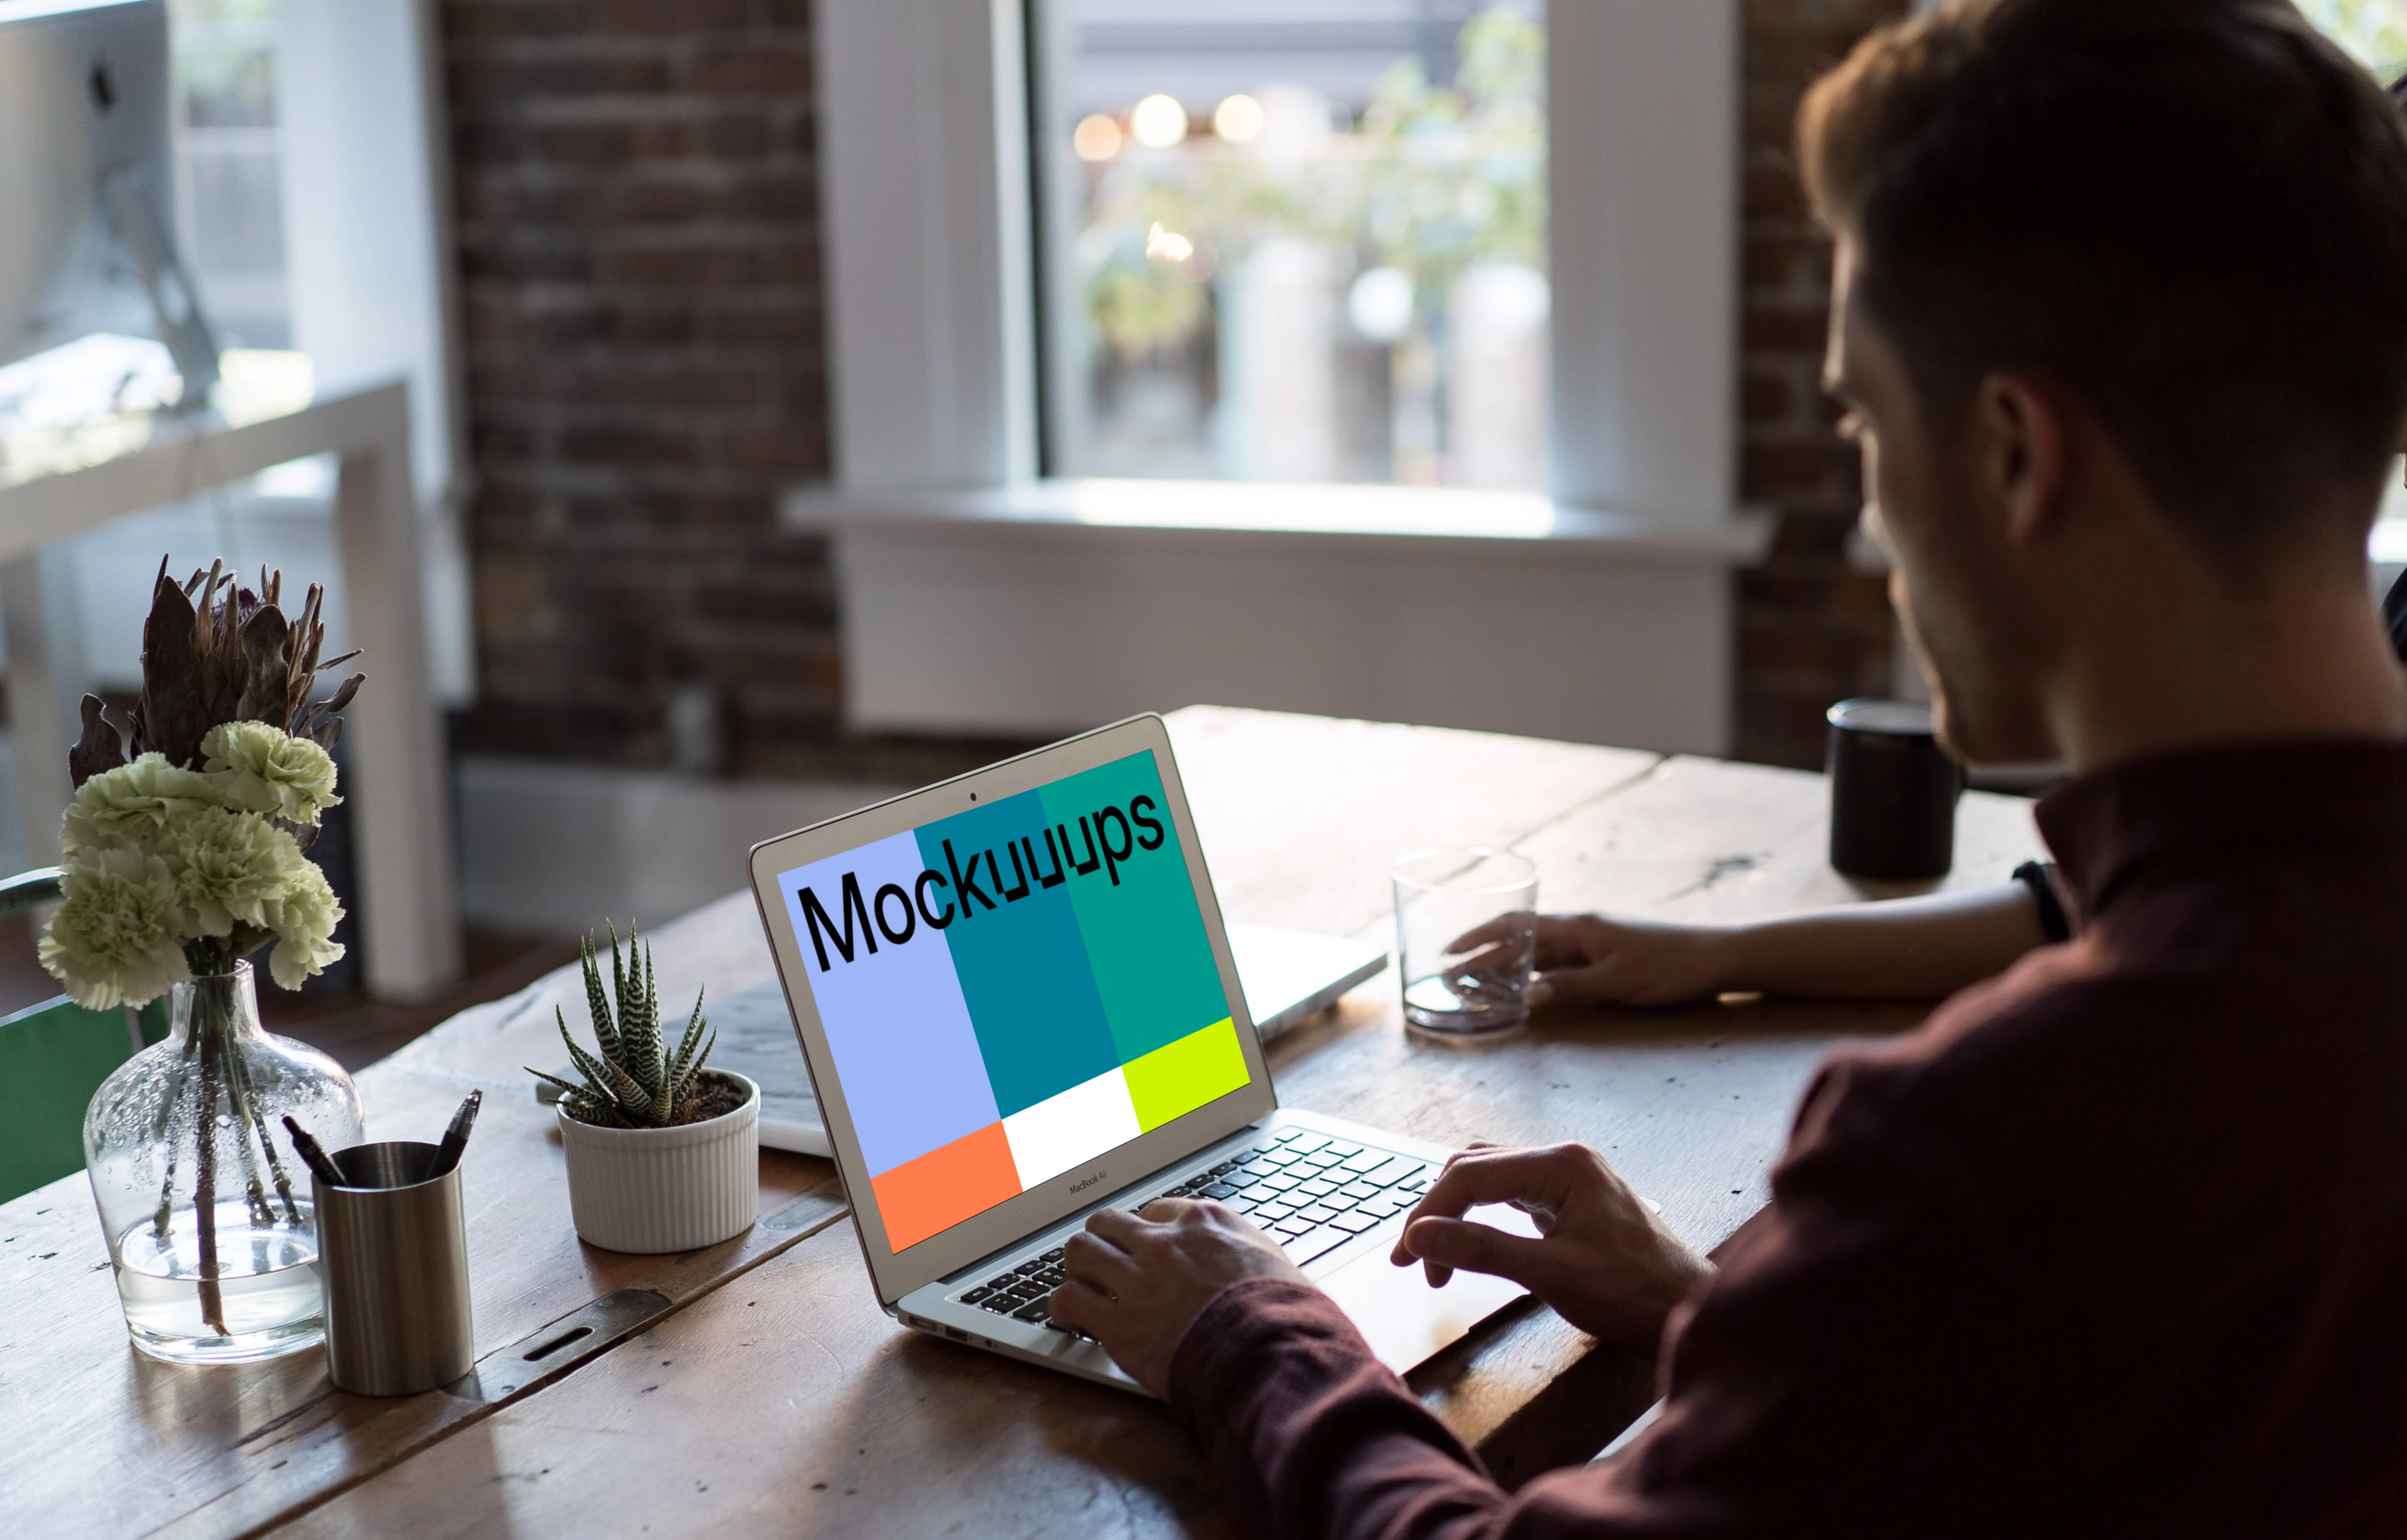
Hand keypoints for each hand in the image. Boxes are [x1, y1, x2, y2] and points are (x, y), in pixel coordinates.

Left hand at [1050, 1198, 1306, 1396]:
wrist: (1273, 1354)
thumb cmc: (1287, 1316)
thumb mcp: (1276, 1265)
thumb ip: (1248, 1257)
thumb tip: (1250, 1268)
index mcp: (1206, 1223)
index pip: (1158, 1211)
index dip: (1148, 1232)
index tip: (1147, 1249)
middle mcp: (1165, 1243)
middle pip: (1109, 1222)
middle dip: (1104, 1241)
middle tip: (1106, 1264)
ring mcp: (1138, 1280)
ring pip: (1080, 1250)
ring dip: (1079, 1267)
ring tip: (1082, 1284)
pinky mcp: (1119, 1323)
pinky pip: (1069, 1299)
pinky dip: (1064, 1307)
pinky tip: (1070, 1317)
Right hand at [1390, 1142, 1710, 1356]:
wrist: (1690, 1311)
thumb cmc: (1635, 1294)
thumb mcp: (1551, 1274)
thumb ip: (1482, 1250)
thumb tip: (1420, 1236)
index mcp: (1561, 1164)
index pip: (1470, 1175)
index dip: (1429, 1214)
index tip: (1406, 1257)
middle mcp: (1564, 1160)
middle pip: (1475, 1168)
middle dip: (1438, 1213)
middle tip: (1414, 1262)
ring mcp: (1570, 1179)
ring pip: (1490, 1179)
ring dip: (1458, 1214)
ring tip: (1437, 1259)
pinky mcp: (1572, 1201)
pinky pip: (1512, 1195)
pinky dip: (1483, 1218)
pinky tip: (1473, 1244)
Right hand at [1454, 912, 1732, 1008]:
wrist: (1714, 958)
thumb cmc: (1669, 966)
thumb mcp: (1617, 980)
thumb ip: (1570, 987)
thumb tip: (1527, 996)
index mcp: (1578, 927)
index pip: (1516, 926)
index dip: (1479, 937)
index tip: (1450, 952)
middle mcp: (1579, 931)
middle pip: (1521, 940)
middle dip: (1483, 956)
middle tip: (1451, 976)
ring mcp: (1591, 945)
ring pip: (1537, 954)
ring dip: (1506, 967)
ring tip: (1476, 986)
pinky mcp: (1603, 959)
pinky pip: (1558, 966)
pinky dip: (1535, 976)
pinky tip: (1522, 991)